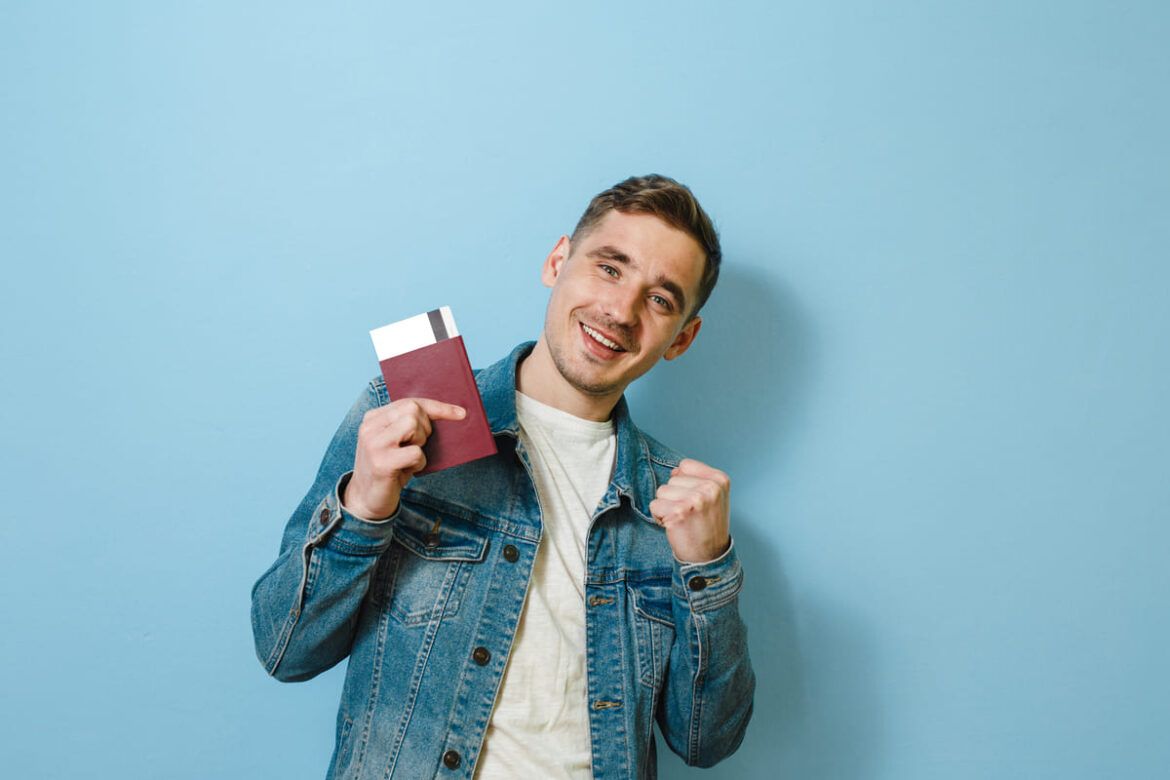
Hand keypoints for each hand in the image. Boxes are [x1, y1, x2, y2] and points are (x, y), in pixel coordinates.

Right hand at [342, 398, 465, 519]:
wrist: (366, 499)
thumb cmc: (389, 468)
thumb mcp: (396, 442)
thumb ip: (408, 425)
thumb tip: (450, 413)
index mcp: (373, 418)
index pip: (409, 402)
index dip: (437, 407)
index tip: (461, 413)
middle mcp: (369, 427)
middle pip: (412, 410)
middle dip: (424, 428)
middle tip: (417, 446)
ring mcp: (373, 444)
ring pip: (413, 426)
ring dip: (420, 444)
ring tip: (408, 458)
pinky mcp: (381, 463)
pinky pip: (415, 453)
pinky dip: (419, 463)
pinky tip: (406, 471)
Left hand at [649, 458, 730, 563]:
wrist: (710, 557)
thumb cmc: (708, 526)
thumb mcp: (714, 497)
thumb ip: (697, 479)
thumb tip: (674, 471)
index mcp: (720, 480)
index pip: (685, 465)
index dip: (684, 482)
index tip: (694, 500)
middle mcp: (709, 488)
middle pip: (672, 479)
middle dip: (674, 496)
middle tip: (688, 514)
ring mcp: (695, 499)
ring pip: (661, 491)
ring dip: (666, 506)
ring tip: (681, 519)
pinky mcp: (679, 512)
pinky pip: (654, 505)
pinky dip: (659, 517)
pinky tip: (674, 526)